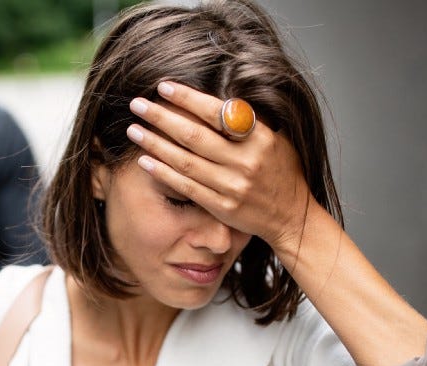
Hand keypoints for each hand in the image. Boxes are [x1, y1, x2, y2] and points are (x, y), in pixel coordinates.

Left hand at [124, 81, 312, 254]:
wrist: (292, 217)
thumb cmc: (282, 172)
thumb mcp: (275, 139)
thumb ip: (247, 122)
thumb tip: (214, 98)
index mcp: (259, 138)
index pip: (216, 112)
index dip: (187, 98)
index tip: (163, 87)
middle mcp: (245, 162)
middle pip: (194, 135)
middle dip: (162, 117)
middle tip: (138, 105)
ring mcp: (233, 187)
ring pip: (185, 161)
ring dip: (155, 143)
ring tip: (134, 129)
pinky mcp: (222, 207)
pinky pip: (187, 187)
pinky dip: (164, 174)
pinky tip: (145, 161)